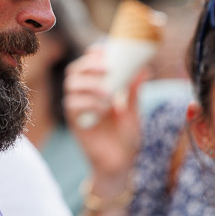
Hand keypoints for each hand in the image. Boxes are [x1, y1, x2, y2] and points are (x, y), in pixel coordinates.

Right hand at [62, 44, 143, 178]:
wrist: (119, 165)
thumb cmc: (126, 138)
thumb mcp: (133, 112)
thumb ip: (134, 91)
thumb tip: (144, 68)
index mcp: (97, 89)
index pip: (87, 64)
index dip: (92, 55)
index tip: (104, 50)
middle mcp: (84, 96)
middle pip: (75, 71)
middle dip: (89, 66)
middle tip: (107, 69)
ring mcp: (78, 108)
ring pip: (71, 85)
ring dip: (90, 84)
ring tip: (109, 94)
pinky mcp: (75, 122)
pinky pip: (72, 105)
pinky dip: (88, 102)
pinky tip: (103, 109)